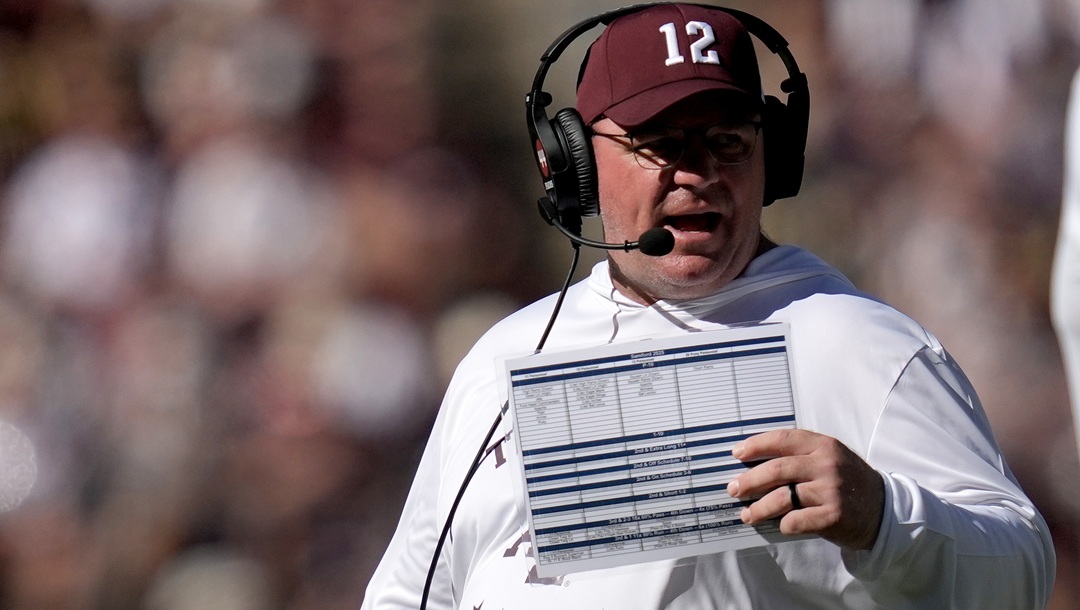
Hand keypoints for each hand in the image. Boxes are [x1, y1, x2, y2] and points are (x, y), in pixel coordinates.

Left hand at [724, 428, 884, 550]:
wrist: (884, 510)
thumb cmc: (848, 483)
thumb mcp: (830, 459)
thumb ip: (800, 455)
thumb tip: (755, 461)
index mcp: (824, 446)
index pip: (783, 439)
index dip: (756, 445)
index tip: (737, 453)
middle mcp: (827, 465)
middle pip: (777, 469)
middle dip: (749, 480)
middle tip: (733, 489)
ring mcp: (831, 491)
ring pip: (782, 497)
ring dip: (758, 508)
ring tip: (747, 514)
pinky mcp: (834, 516)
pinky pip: (796, 521)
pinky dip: (783, 524)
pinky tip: (779, 525)